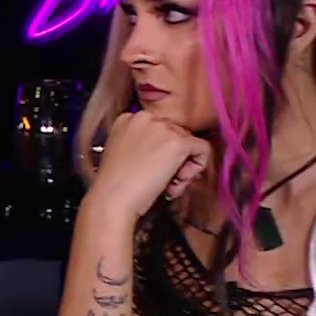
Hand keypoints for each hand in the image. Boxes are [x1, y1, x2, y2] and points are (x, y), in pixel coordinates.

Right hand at [88, 111, 211, 219]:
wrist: (112, 199)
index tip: (152, 170)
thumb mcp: (123, 154)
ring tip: (166, 185)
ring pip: (190, 143)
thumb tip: (166, 152)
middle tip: (161, 182)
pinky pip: (203, 150)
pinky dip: (196, 168)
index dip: (161, 153)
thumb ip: (142, 144)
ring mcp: (163, 128)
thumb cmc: (115, 186)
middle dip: (174, 161)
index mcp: (128, 118)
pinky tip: (176, 183)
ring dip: (183, 168)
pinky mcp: (178, 142)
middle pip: (177, 135)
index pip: (160, 130)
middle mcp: (146, 117)